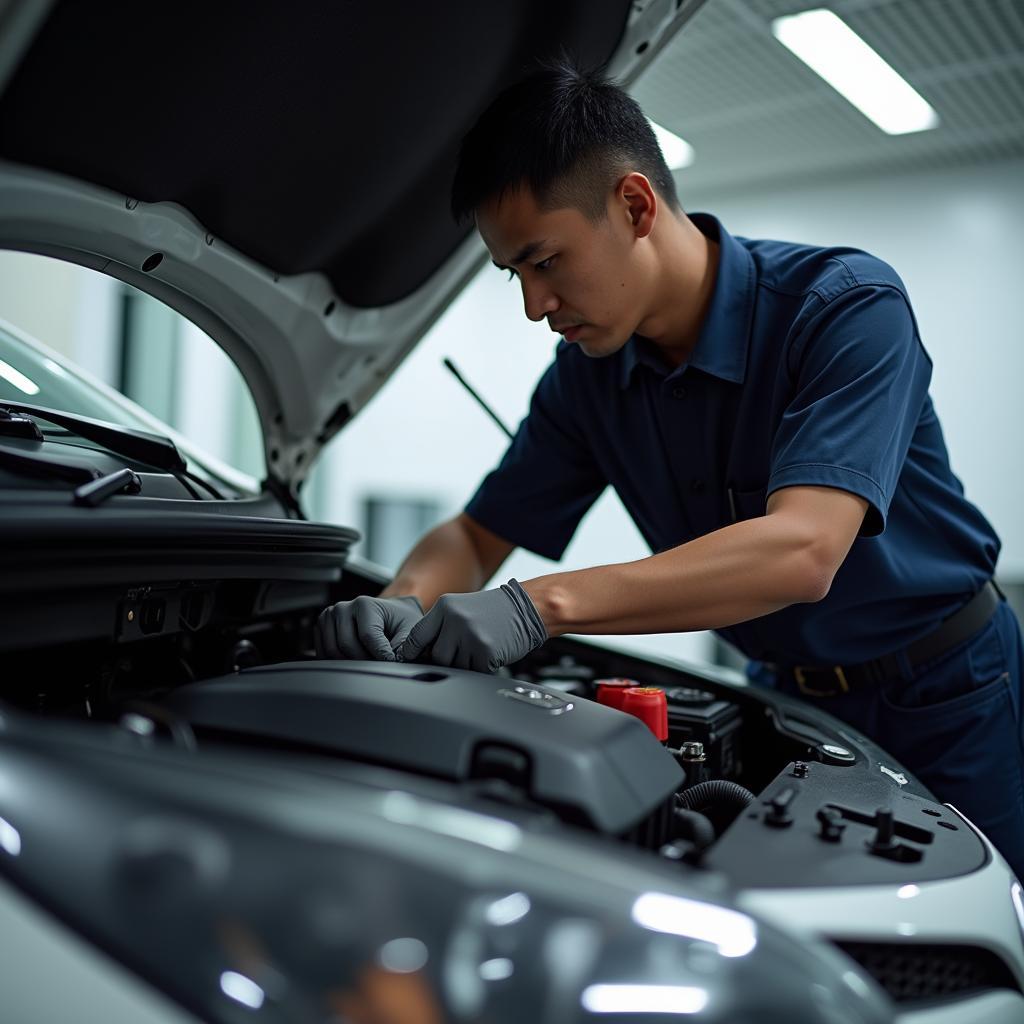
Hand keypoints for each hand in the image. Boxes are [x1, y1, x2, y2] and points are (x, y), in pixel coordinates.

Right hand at [315, 595, 423, 660]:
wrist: (390, 614)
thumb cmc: (400, 622)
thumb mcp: (409, 631)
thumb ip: (403, 646)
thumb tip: (395, 662)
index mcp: (364, 604)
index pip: (367, 636)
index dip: (379, 654)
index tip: (390, 662)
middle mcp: (343, 607)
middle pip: (346, 645)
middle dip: (364, 660)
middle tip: (378, 661)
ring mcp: (329, 617)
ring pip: (332, 652)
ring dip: (350, 662)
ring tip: (367, 657)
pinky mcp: (322, 628)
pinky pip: (323, 653)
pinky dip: (337, 661)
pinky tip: (354, 657)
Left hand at [395, 579, 546, 672]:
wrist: (526, 607)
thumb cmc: (493, 611)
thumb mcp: (461, 609)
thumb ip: (440, 627)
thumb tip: (419, 653)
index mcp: (445, 607)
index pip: (416, 637)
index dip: (413, 653)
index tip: (413, 660)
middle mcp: (455, 620)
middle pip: (436, 657)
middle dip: (446, 661)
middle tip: (461, 653)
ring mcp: (470, 636)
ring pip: (455, 667)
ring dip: (465, 665)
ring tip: (478, 649)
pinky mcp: (485, 652)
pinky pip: (473, 672)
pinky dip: (480, 669)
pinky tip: (489, 654)